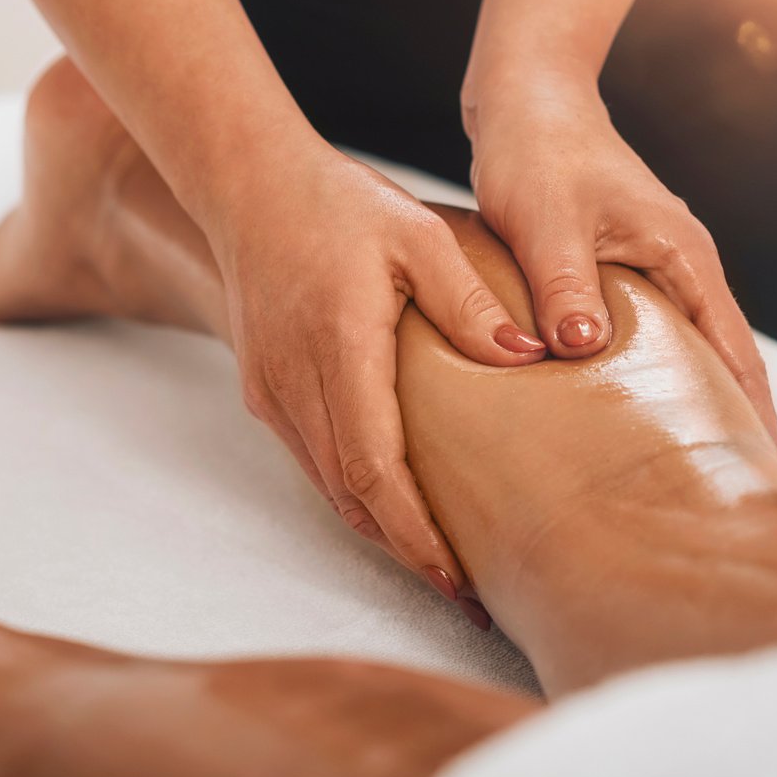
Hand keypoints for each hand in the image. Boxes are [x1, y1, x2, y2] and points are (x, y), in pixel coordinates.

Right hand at [210, 140, 546, 590]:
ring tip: (433, 557)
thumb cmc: (337, 204)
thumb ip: (468, 300)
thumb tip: (527, 356)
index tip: (459, 580)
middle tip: (463, 590)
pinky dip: (351, 491)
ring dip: (378, 527)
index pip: (375, 471)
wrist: (250, 186)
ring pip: (327, 486)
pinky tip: (388, 498)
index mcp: (337, 349)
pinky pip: (310, 457)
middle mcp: (294, 384)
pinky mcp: (263, 386)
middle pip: (350, 498)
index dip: (417, 535)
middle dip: (405, 550)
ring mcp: (271, 389)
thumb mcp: (417, 235)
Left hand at [464, 75, 776, 463]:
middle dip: (728, 427)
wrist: (526, 99)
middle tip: (722, 501)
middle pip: (721, 361)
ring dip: (686, 404)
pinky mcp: (616, 268)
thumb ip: (565, 280)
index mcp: (682, 256)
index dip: (752, 421)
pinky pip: (643, 336)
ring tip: (676, 474)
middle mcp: (679, 265)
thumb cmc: (538, 149)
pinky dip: (643, 377)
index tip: (770, 482)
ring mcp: (651, 267)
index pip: (735, 354)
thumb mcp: (546, 216)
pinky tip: (621, 412)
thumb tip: (583, 347)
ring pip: (681, 351)